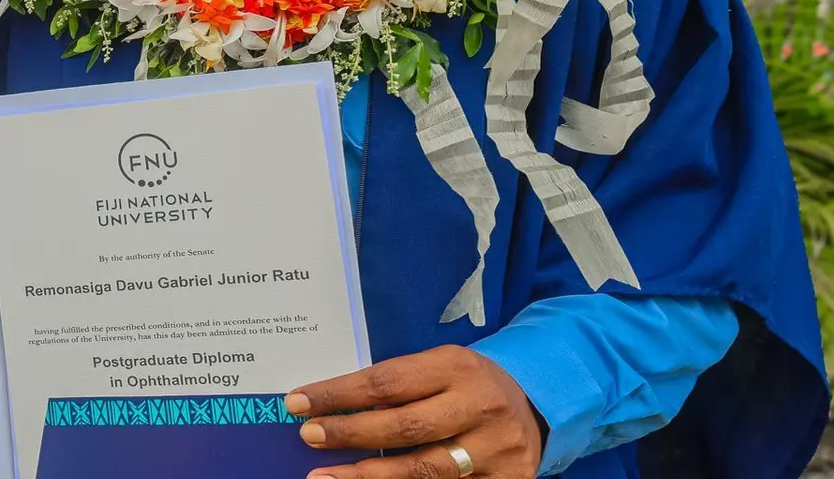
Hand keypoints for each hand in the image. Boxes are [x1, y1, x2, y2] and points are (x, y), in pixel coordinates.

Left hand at [284, 346, 542, 478]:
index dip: (339, 394)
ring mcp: (495, 449)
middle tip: (309, 437)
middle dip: (351, 433)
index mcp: (457, 366)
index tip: (298, 403)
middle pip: (405, 427)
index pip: (387, 381)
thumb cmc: (465, 385)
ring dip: (368, 476)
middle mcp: (479, 406)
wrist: (535, 404)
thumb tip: (329, 406)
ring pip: (423, 469)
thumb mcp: (438, 368)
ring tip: (326, 478)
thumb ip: (396, 384)